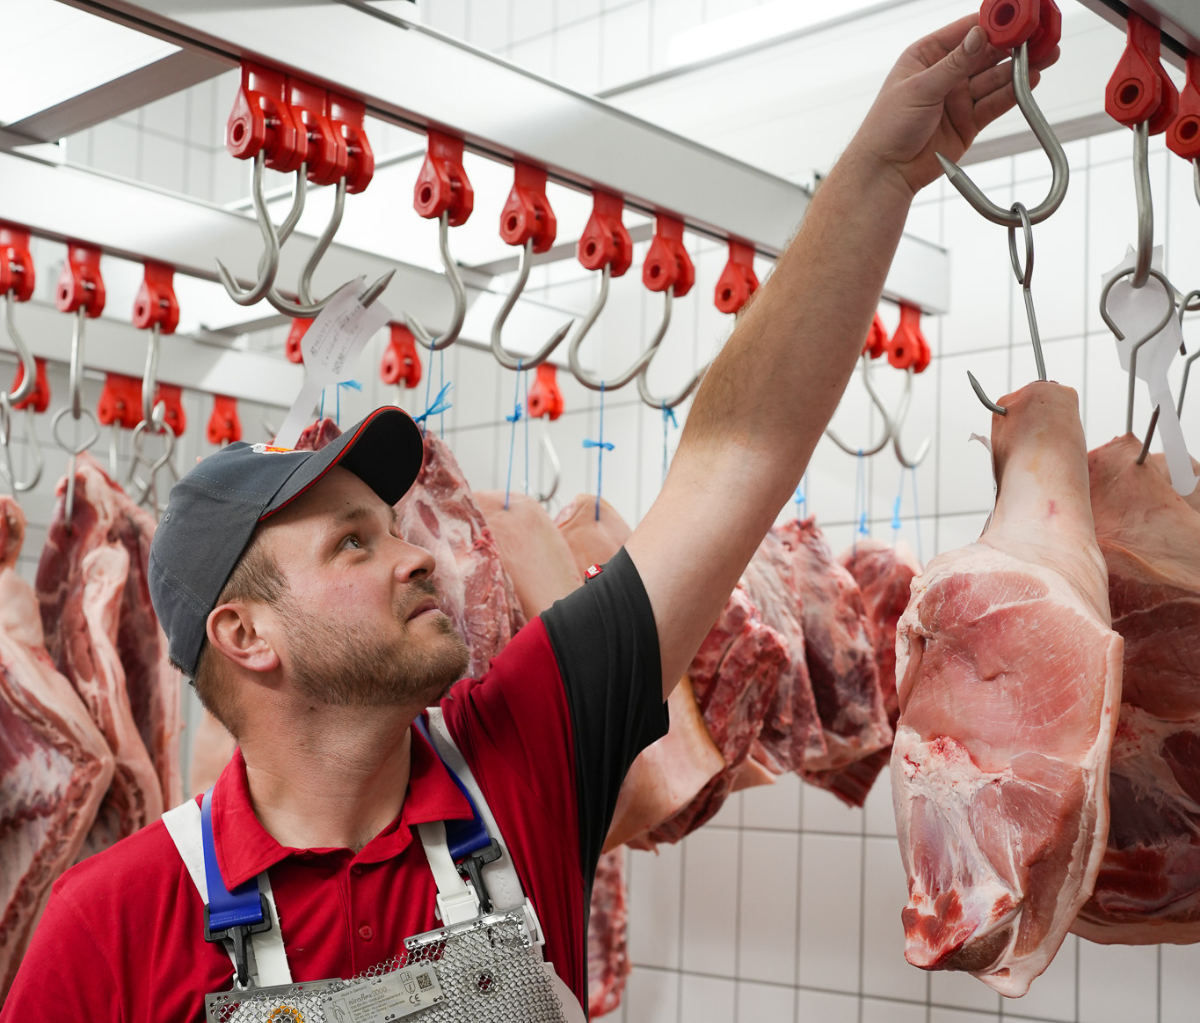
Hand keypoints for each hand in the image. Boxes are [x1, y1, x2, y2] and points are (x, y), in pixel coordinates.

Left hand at [851, 14, 1059, 196]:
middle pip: (986, 53)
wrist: (886, 172)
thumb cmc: (886, 128)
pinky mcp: (968, 122)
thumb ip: (953, 64)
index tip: (1017, 15)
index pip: (966, 31)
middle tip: (1039, 35)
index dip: (993, 22)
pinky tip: (1030, 80)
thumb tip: (978, 37)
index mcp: (926, 56)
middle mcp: (945, 74)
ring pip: (994, 77)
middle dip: (1013, 44)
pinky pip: (994, 103)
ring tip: (1044, 55)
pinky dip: (1013, 93)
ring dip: (1019, 67)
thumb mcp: (920, 89)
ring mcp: (958, 98)